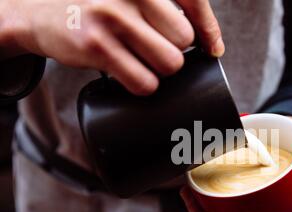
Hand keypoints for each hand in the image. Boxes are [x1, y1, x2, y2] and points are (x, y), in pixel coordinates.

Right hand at [0, 0, 223, 94]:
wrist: (41, 11)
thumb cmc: (98, 6)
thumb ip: (166, 9)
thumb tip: (213, 44)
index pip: (193, 1)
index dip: (209, 29)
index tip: (212, 48)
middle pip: (184, 39)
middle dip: (174, 51)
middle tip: (153, 49)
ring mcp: (112, 16)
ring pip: (169, 63)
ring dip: (159, 70)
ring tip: (139, 60)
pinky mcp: (96, 45)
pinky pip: (144, 82)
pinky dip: (142, 85)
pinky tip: (127, 72)